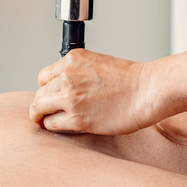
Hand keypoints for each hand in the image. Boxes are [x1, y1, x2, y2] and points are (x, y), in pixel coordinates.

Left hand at [30, 50, 154, 134]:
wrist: (147, 91)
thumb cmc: (130, 80)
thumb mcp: (97, 63)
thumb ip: (77, 73)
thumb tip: (64, 88)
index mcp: (72, 59)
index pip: (44, 76)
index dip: (46, 88)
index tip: (50, 96)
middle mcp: (67, 76)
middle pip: (39, 93)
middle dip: (43, 103)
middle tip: (46, 112)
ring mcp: (70, 98)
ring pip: (39, 109)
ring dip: (41, 116)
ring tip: (46, 121)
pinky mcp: (77, 118)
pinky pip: (52, 124)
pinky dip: (52, 126)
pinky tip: (59, 126)